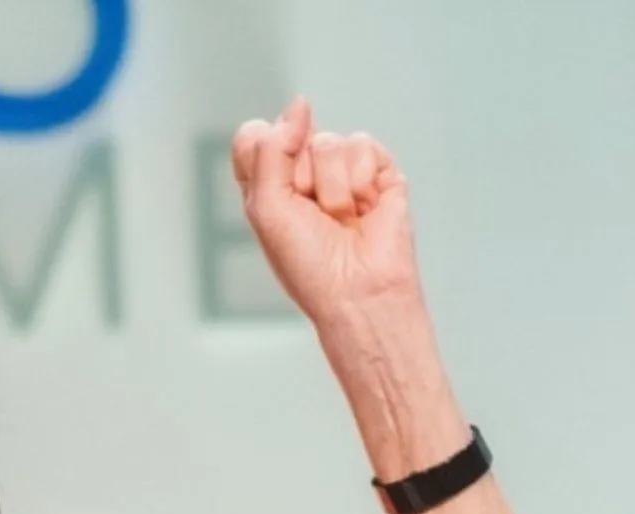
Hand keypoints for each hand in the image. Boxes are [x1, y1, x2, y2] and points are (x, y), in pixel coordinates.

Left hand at [231, 99, 421, 327]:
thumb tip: (300, 104)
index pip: (254, 136)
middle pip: (293, 135)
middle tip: (313, 215)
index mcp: (268, 182)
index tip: (278, 188)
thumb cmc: (306, 261)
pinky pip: (364, 145)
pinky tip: (365, 210)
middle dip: (301, 178)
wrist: (358, 289)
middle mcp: (303, 172)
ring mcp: (343, 169)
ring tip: (341, 219)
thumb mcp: (266, 207)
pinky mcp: (379, 170)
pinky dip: (362, 182)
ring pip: (330, 142)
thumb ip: (271, 150)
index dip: (264, 151)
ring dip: (333, 188)